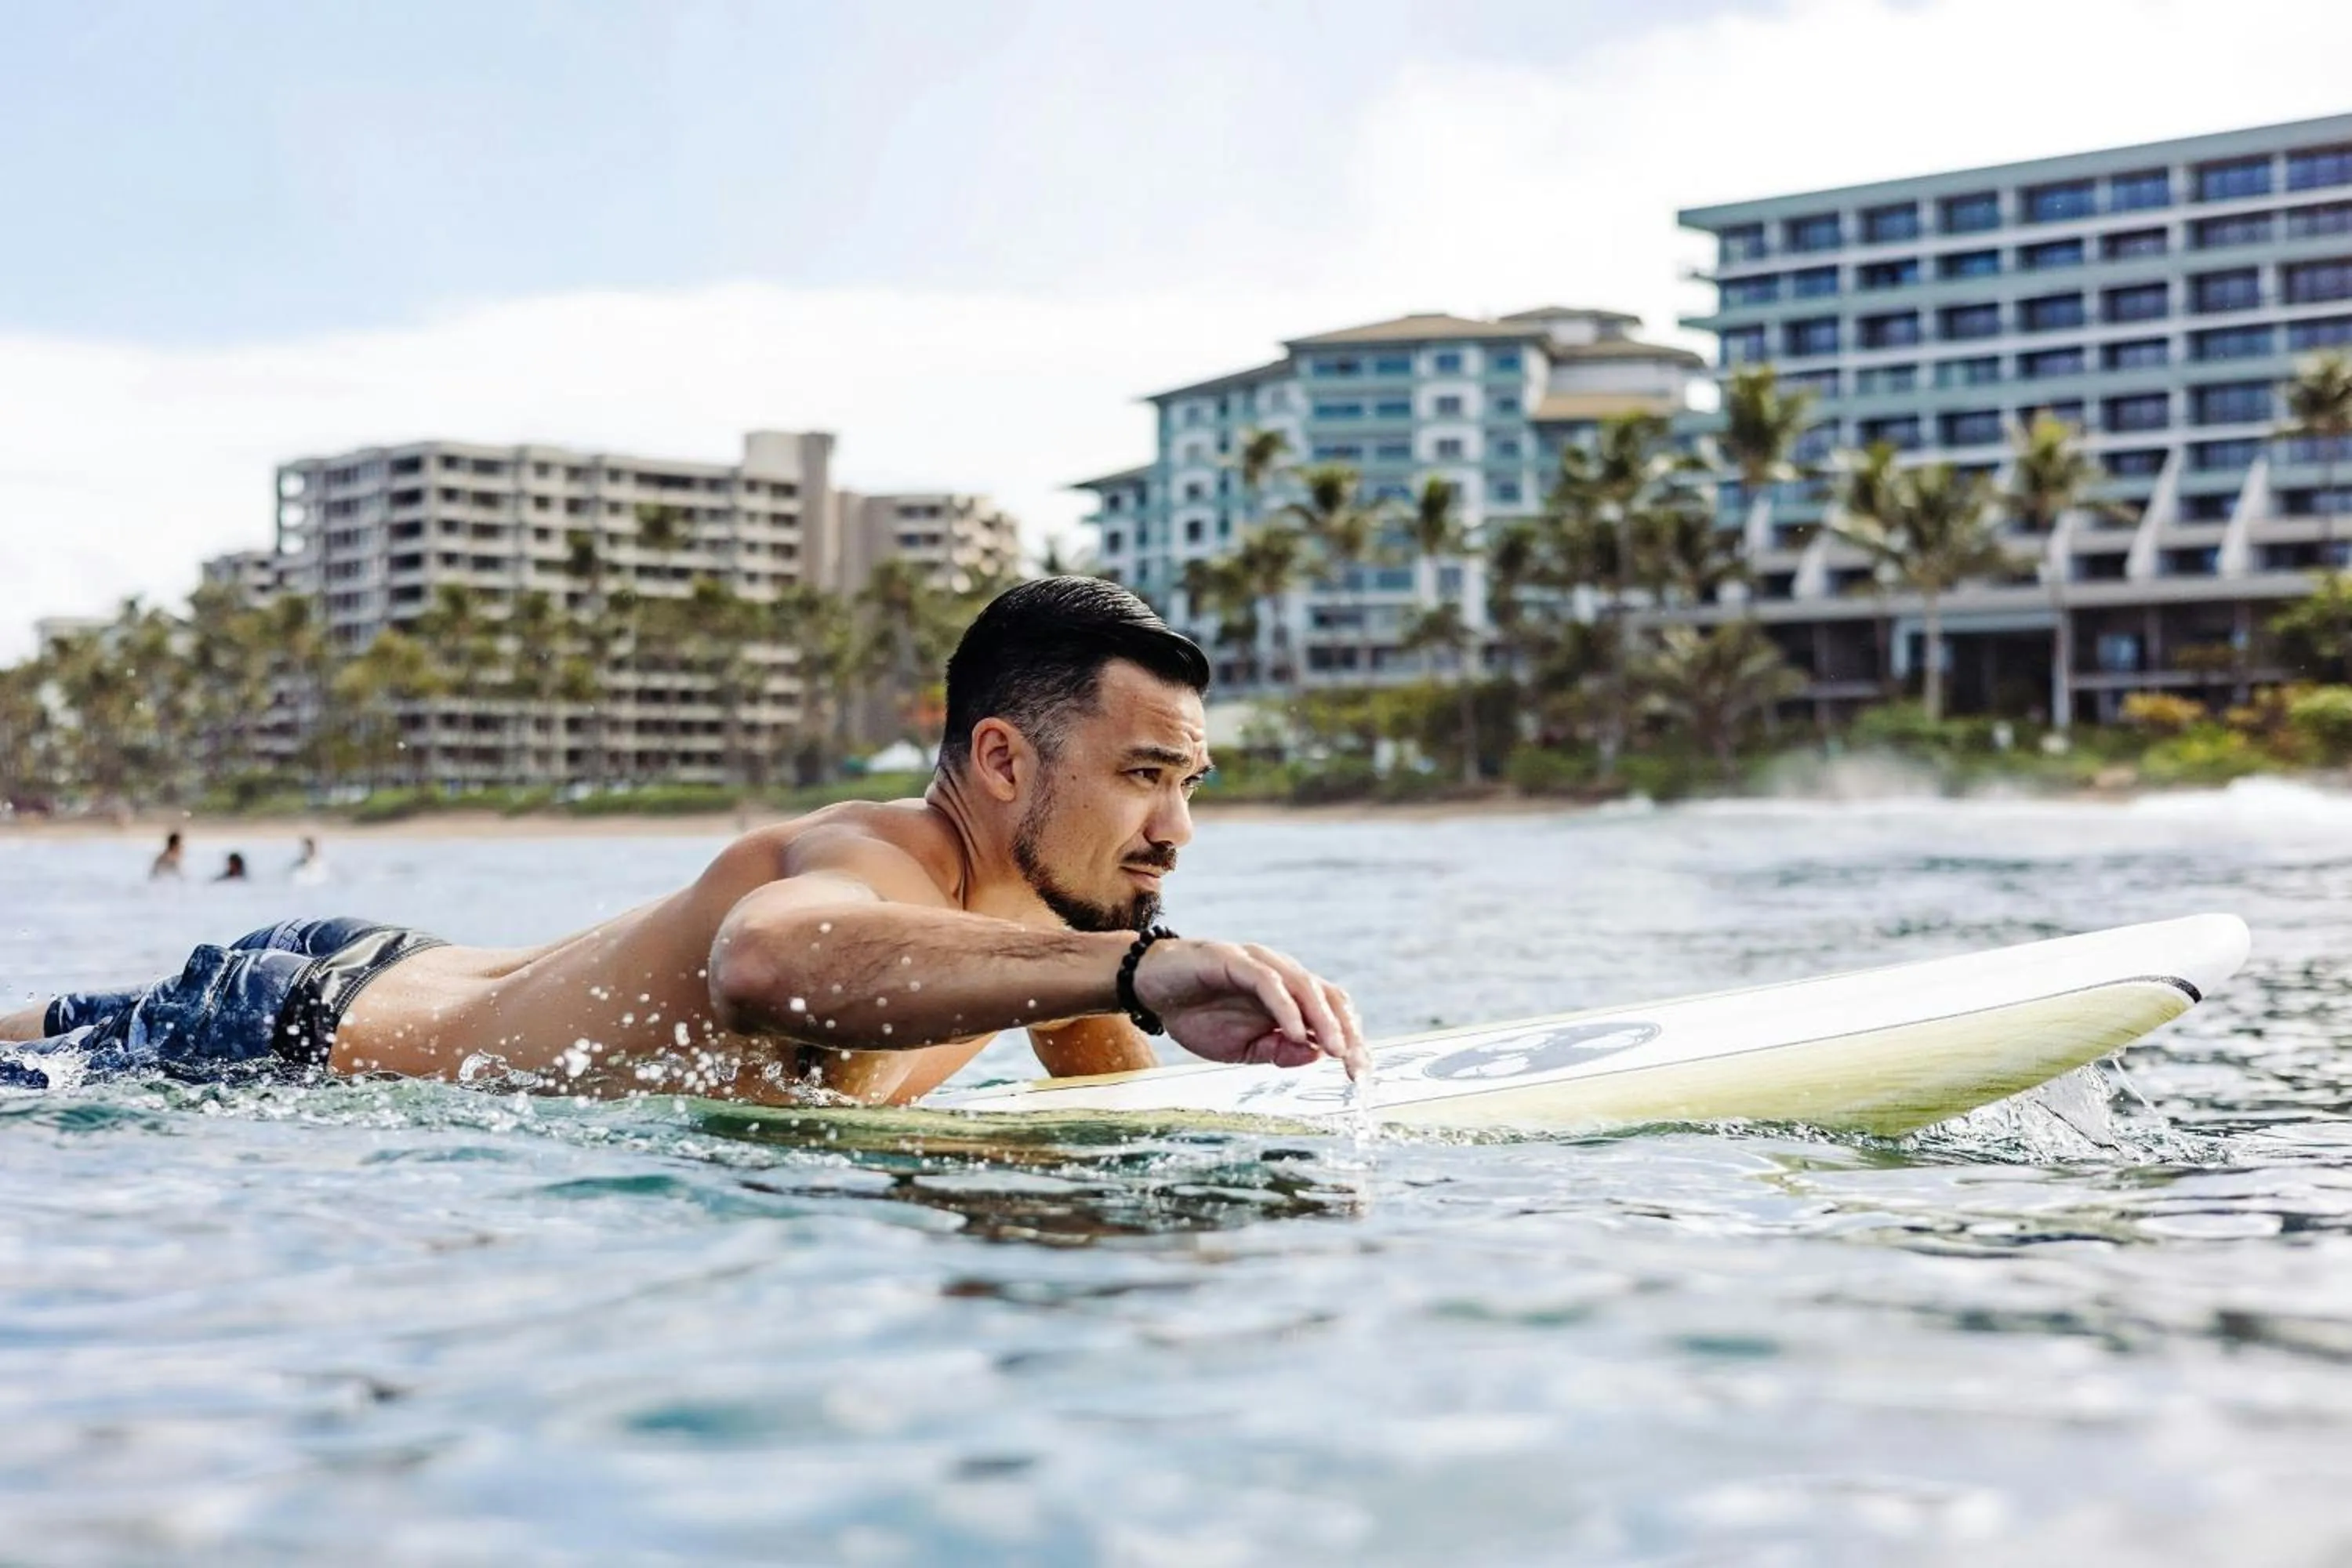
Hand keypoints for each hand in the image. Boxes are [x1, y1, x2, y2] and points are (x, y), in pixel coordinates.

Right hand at [1131, 939, 1367, 1078]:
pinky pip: (1267, 982)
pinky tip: (1294, 1031)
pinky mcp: (1234, 959)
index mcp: (1288, 994)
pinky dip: (1284, 1007)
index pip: (1331, 1011)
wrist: (1151, 989)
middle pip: (1329, 996)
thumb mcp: (1243, 1048)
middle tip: (1356, 1066)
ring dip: (1323, 1020)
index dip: (1350, 1040)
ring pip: (1305, 986)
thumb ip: (1278, 1050)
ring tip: (1336, 1050)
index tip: (1361, 1075)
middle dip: (1347, 1032)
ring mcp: (1259, 963)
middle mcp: (1281, 973)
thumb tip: (1316, 1055)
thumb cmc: (1198, 1015)